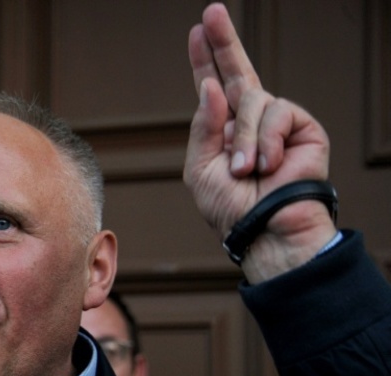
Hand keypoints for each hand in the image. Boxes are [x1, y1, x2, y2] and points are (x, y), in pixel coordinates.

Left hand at [184, 3, 335, 281]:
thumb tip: (212, 86)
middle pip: (238, 72)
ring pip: (253, 101)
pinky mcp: (303, 128)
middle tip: (213, 11)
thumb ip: (204, 127)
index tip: (197, 32)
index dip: (205, 62)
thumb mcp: (201, 168)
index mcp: (224, 131)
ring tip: (246, 170)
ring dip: (244, 138)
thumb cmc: (230, 207)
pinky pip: (278, 112)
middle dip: (224, 42)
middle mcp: (249, 122)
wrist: (264, 229)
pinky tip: (269, 165)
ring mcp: (277, 123)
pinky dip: (267, 140)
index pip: (214, 89)